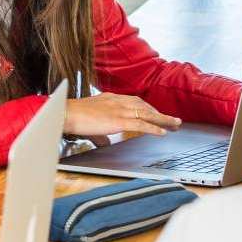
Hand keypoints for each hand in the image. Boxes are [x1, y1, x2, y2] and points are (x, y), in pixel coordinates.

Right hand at [64, 93, 181, 137]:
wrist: (66, 113)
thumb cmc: (74, 117)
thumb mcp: (92, 124)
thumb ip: (101, 134)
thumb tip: (105, 143)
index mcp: (113, 99)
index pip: (136, 102)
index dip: (149, 108)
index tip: (158, 113)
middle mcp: (119, 101)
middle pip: (145, 106)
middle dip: (160, 114)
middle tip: (174, 121)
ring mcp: (120, 110)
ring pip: (147, 114)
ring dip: (163, 119)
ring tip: (176, 125)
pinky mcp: (119, 120)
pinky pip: (141, 124)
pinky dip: (153, 128)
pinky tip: (162, 132)